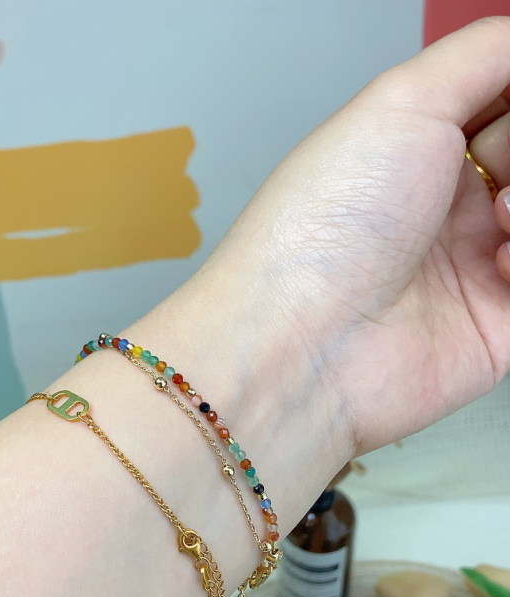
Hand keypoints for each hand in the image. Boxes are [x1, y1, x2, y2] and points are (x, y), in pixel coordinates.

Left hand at [214, 18, 509, 454]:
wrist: (305, 340)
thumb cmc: (325, 227)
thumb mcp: (401, 103)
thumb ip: (483, 57)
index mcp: (420, 151)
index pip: (506, 106)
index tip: (506, 116)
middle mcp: (450, 207)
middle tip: (496, 167)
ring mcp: (474, 267)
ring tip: (502, 215)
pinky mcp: (498, 327)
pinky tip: (500, 265)